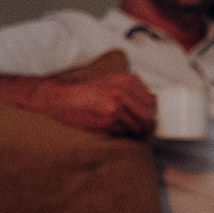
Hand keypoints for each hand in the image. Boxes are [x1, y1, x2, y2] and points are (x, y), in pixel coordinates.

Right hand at [37, 73, 155, 137]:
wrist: (62, 98)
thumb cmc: (85, 90)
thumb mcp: (110, 80)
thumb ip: (130, 89)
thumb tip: (151, 102)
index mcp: (125, 81)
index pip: (150, 101)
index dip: (149, 110)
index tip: (144, 114)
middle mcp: (122, 93)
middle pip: (147, 115)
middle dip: (145, 123)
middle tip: (139, 125)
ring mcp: (114, 108)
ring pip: (137, 126)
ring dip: (133, 129)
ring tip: (122, 125)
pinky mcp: (106, 122)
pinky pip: (123, 132)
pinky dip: (120, 132)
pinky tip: (111, 126)